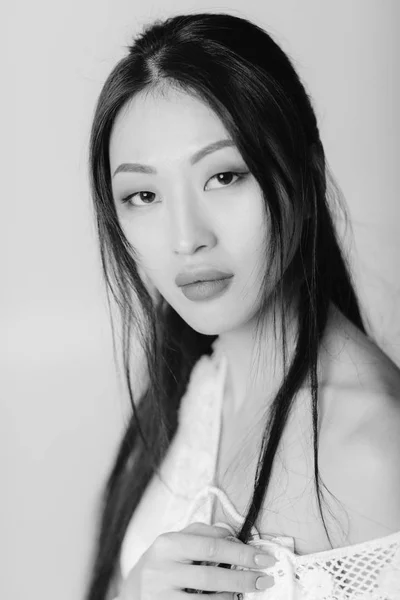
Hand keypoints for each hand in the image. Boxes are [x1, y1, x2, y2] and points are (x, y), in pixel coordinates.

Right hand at [118, 521, 274, 598]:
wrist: (132, 592)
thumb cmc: (162, 562)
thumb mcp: (176, 541)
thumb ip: (202, 534)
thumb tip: (233, 535)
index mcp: (167, 544)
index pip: (211, 545)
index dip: (241, 552)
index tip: (263, 557)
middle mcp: (160, 570)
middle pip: (211, 575)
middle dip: (243, 578)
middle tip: (265, 579)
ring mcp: (160, 596)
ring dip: (232, 597)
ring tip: (246, 591)